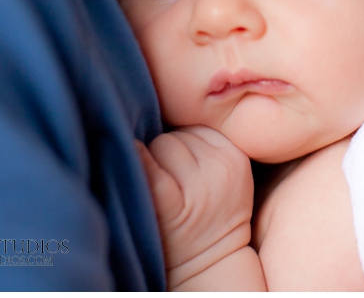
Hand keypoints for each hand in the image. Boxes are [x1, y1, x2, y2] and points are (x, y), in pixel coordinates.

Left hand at [136, 126, 254, 289]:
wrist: (210, 264)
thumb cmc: (208, 213)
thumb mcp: (223, 173)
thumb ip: (204, 143)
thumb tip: (160, 100)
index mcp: (235, 156)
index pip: (196, 127)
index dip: (182, 144)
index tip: (183, 168)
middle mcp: (221, 168)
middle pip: (176, 136)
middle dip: (167, 154)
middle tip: (173, 184)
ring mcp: (199, 188)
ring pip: (161, 146)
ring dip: (153, 162)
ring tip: (164, 191)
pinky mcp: (175, 205)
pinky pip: (148, 167)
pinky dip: (135, 160)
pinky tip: (127, 157)